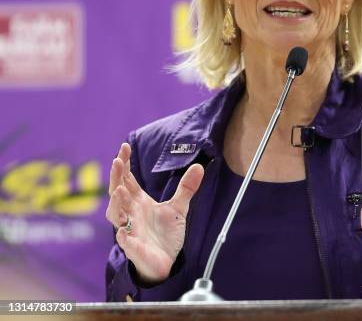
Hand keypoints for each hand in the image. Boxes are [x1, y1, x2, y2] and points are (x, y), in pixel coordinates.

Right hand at [105, 143, 203, 283]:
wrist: (166, 261)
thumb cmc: (166, 234)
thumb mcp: (178, 207)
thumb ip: (186, 188)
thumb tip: (199, 166)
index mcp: (139, 202)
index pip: (127, 179)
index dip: (125, 164)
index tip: (125, 147)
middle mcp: (131, 214)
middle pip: (117, 192)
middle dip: (116, 177)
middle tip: (117, 161)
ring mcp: (131, 230)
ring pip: (115, 216)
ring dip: (115, 203)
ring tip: (119, 191)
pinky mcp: (134, 248)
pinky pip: (126, 242)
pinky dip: (123, 236)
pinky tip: (123, 231)